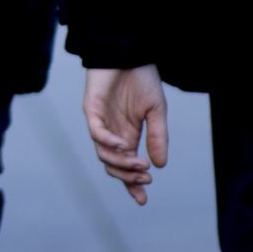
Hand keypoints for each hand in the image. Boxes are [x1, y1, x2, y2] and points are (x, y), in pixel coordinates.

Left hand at [83, 65, 168, 205]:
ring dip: (122, 162)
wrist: (130, 52)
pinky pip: (96, 132)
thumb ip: (158, 136)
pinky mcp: (91, 109)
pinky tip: (124, 145)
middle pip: (113, 166)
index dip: (133, 184)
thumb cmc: (142, 79)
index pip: (126, 166)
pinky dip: (108, 142)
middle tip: (146, 177)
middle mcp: (112, 133)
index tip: (143, 199)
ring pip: (104, 154)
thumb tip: (161, 165)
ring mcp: (100, 122)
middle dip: (129, 176)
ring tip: (140, 163)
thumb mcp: (157, 111)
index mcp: (127, 136)